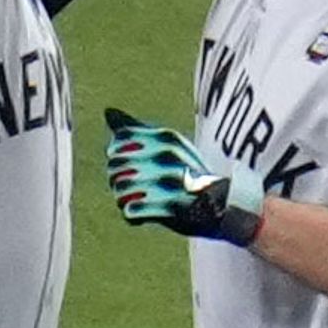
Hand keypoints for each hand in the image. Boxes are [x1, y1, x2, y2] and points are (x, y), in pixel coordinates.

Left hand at [102, 106, 264, 243]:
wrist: (219, 206)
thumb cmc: (186, 174)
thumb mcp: (167, 147)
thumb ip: (136, 130)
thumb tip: (108, 111)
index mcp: (167, 137)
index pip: (121, 139)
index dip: (115, 153)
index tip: (126, 162)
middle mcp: (169, 155)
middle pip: (116, 164)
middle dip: (115, 178)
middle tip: (131, 187)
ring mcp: (171, 181)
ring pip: (120, 187)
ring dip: (122, 198)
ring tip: (134, 201)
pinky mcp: (171, 207)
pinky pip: (131, 211)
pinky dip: (132, 216)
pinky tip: (142, 215)